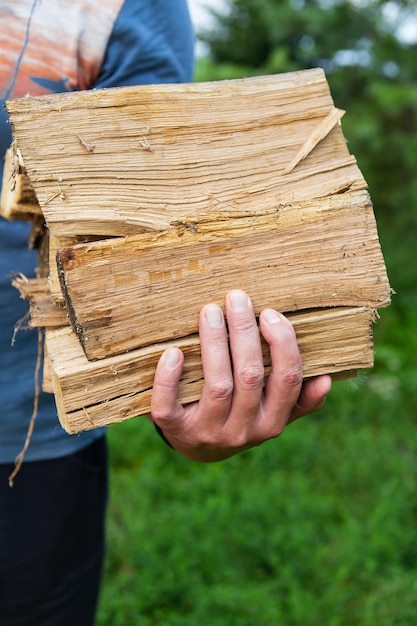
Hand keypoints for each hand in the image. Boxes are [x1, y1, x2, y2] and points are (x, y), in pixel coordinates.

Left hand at [150, 290, 331, 461]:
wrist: (198, 447)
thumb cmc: (241, 416)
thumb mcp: (273, 412)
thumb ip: (299, 399)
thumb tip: (326, 379)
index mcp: (272, 422)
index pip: (287, 380)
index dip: (282, 344)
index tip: (270, 312)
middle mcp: (243, 431)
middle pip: (250, 376)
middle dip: (244, 332)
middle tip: (237, 297)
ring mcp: (208, 432)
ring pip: (217, 385)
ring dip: (213, 343)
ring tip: (209, 311)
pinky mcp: (176, 431)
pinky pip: (168, 407)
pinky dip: (169, 379)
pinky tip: (173, 352)